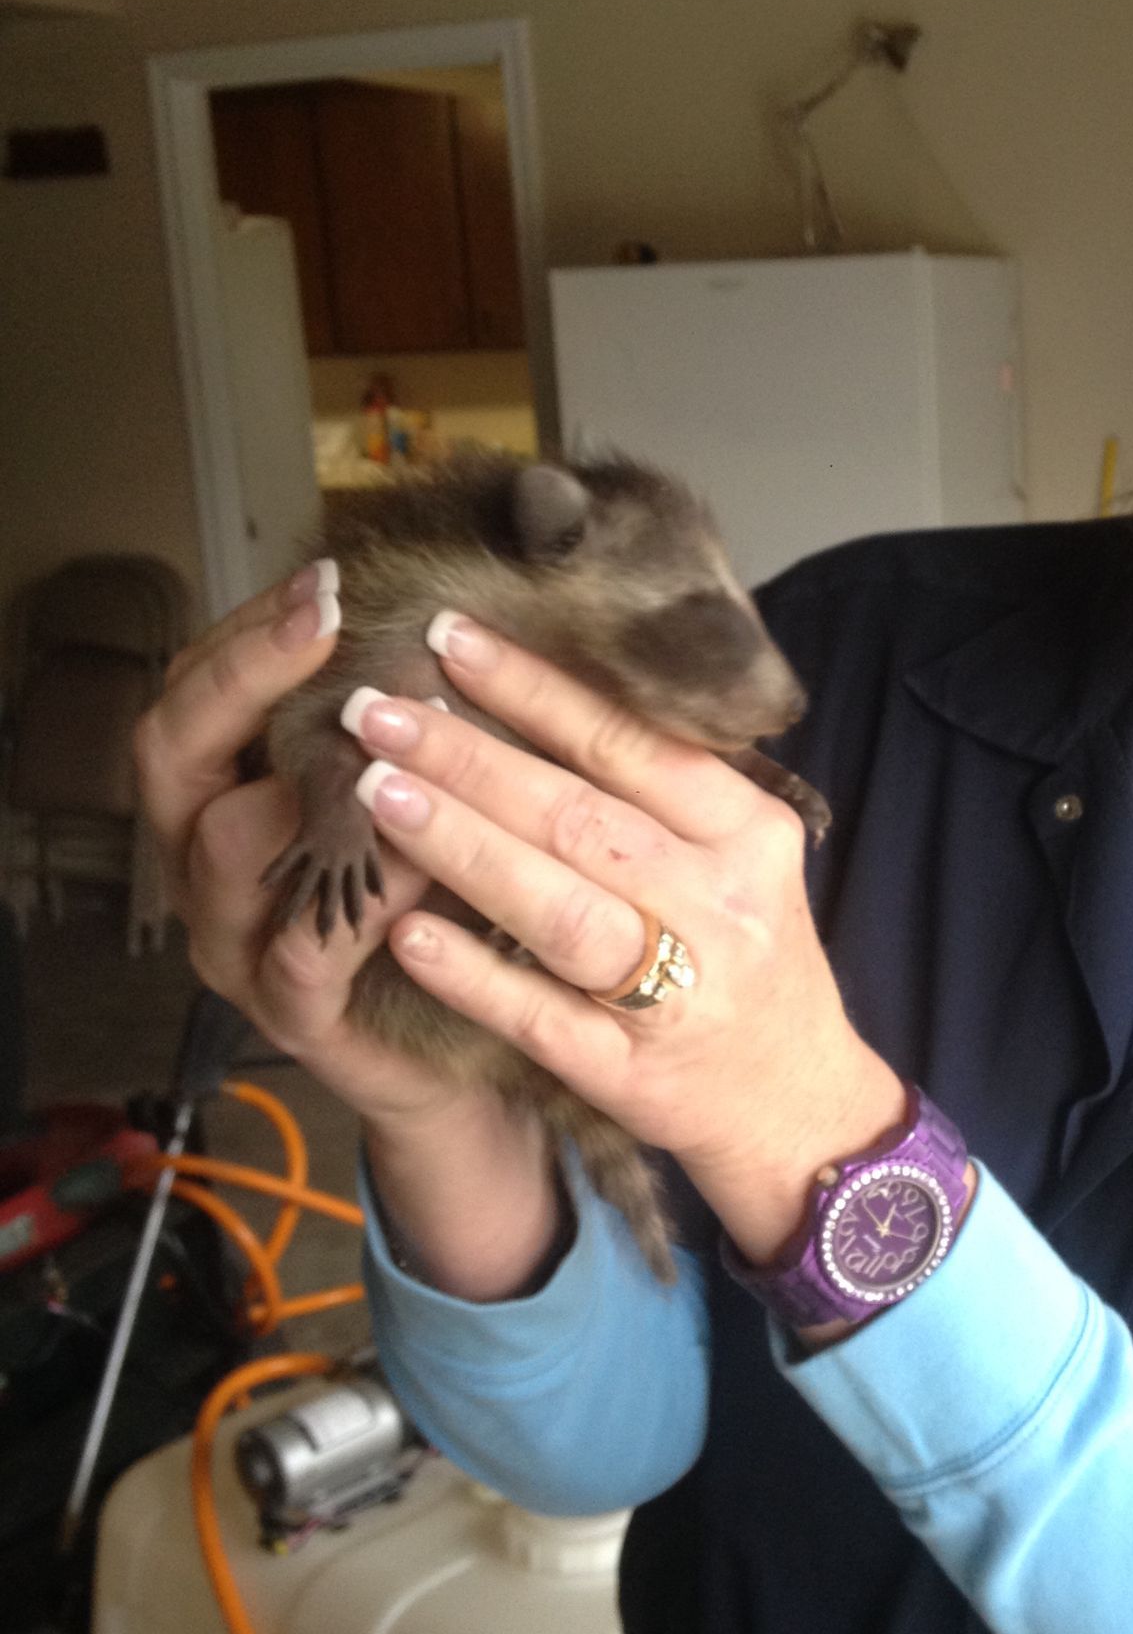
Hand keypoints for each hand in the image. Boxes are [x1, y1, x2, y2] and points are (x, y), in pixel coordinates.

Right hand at [133, 564, 450, 1126]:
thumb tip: (436, 617)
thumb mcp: (414, 796)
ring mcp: (236, 944)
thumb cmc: (434, 905)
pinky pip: (300, 950)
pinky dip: (360, 899)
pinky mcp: (291, 1015)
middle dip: (246, 676)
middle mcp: (205, 868)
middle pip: (171, 753)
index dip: (248, 635)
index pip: (192, 695)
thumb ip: (399, 724)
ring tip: (402, 740)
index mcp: (222, 799)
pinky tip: (421, 860)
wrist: (460, 1051)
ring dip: (312, 783)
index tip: (322, 582)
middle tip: (328, 626)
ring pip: (225, 847)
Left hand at [343, 612, 905, 1260]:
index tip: (449, 637)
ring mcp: (676, 994)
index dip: (536, 689)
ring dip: (462, 846)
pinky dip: (473, 973)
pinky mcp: (627, 1072)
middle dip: (468, 756)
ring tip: (375, 792)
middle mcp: (719, 906)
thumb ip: (662, 785)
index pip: (633, 745)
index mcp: (749, 834)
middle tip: (374, 707)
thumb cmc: (747, 956)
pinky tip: (406, 932)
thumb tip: (537, 683)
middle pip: (580, 818)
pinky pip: (539, 1015)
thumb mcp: (739, 855)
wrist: (796, 1102)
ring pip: (558, 910)